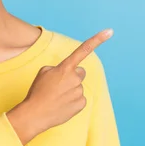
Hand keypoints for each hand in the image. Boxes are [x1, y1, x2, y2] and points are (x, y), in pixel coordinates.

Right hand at [7, 28, 113, 143]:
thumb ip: (59, 68)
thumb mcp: (44, 72)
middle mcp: (75, 78)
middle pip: (80, 73)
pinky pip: (80, 99)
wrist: (35, 114)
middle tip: (59, 85)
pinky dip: (72, 101)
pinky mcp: (81, 104)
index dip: (97, 40)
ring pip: (78, 87)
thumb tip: (68, 74)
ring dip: (70, 90)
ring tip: (57, 97)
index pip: (83, 50)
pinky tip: (62, 105)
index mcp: (65, 68)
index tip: (109, 31)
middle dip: (72, 76)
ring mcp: (79, 91)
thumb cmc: (37, 91)